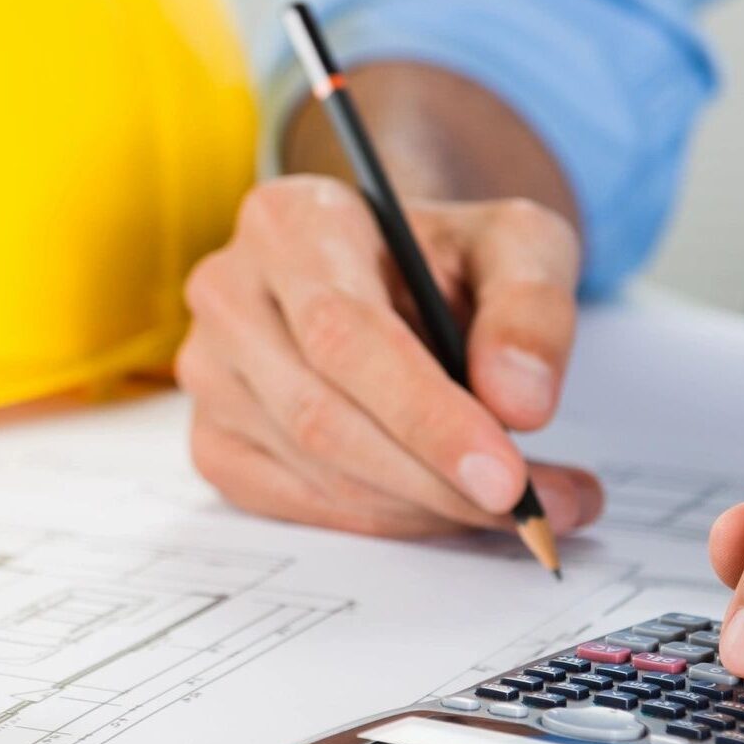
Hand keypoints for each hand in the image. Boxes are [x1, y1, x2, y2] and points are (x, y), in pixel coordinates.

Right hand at [176, 175, 602, 538]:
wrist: (394, 274)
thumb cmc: (447, 258)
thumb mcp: (516, 246)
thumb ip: (530, 309)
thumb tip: (519, 404)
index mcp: (289, 222)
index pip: (343, 333)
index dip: (425, 416)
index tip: (505, 478)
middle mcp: (229, 293)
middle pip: (322, 414)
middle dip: (435, 480)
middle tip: (532, 511)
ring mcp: (210, 373)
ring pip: (314, 468)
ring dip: (423, 507)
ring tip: (517, 508)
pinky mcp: (214, 437)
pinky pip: (297, 503)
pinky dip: (383, 521)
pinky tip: (443, 507)